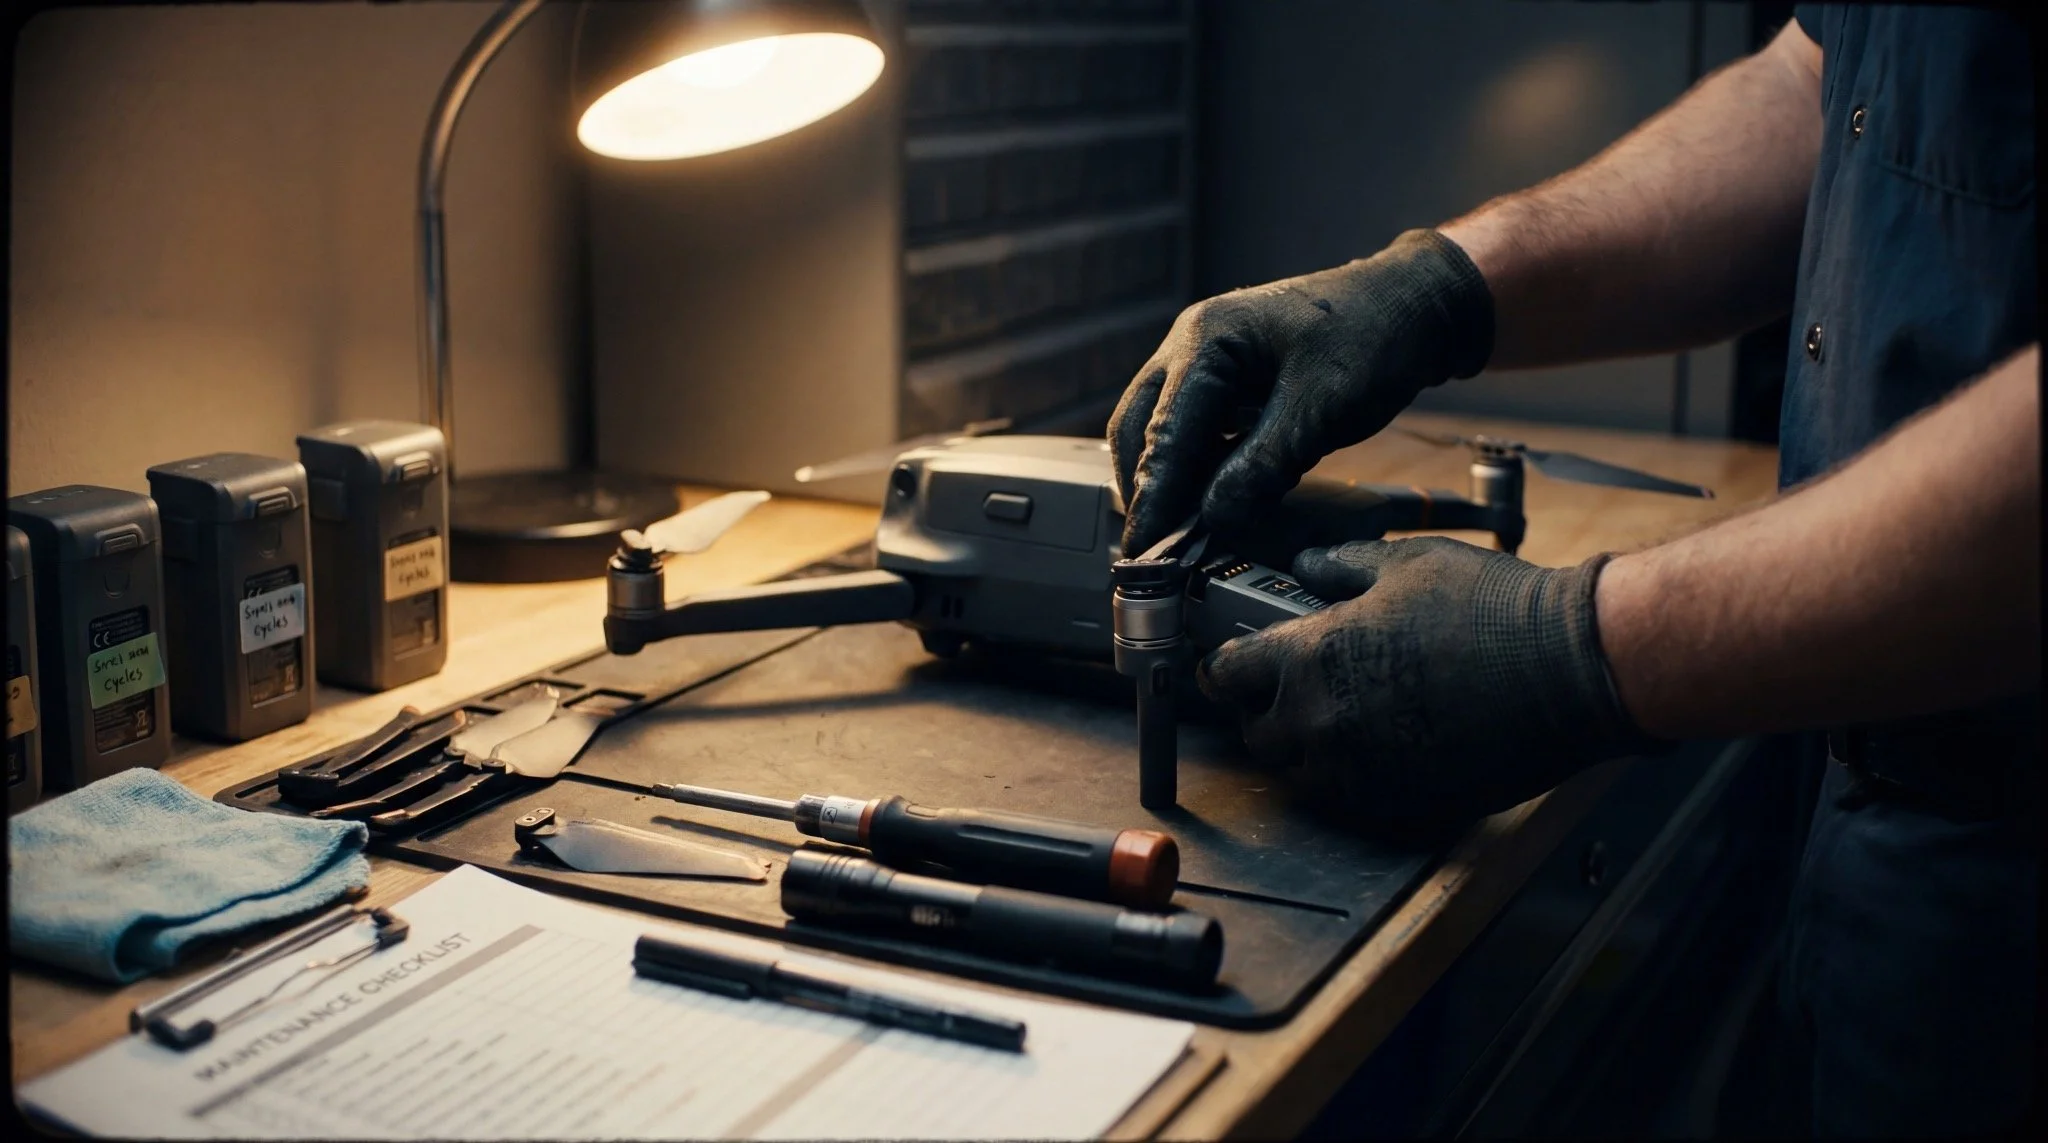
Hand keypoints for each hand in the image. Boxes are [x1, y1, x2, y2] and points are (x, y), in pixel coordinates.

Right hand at [1109, 229, 1493, 556]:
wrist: (1416, 305)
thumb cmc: (1374, 337)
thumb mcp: (1320, 409)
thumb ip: (1262, 466)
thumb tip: (1214, 520)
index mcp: (1207, 338)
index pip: (1162, 431)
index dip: (1153, 497)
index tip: (1145, 550)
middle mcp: (1192, 344)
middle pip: (1138, 427)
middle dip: (1145, 489)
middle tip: (1152, 548)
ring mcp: (1206, 360)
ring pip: (1161, 430)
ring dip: (1168, 481)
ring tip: (1177, 535)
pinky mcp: (1228, 381)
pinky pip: (1194, 430)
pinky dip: (1196, 468)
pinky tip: (1211, 503)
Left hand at [1197, 537, 1657, 827]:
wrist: (1570, 669)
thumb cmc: (1491, 607)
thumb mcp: (1406, 563)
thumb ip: (1342, 565)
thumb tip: (1308, 565)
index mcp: (1309, 659)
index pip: (1227, 675)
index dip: (1223, 668)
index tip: (1227, 667)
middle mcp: (1321, 723)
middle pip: (1256, 733)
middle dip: (1261, 711)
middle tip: (1283, 691)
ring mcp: (1360, 772)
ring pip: (1299, 774)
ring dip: (1302, 750)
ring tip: (1332, 719)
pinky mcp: (1402, 804)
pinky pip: (1350, 800)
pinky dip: (1349, 779)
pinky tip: (1376, 748)